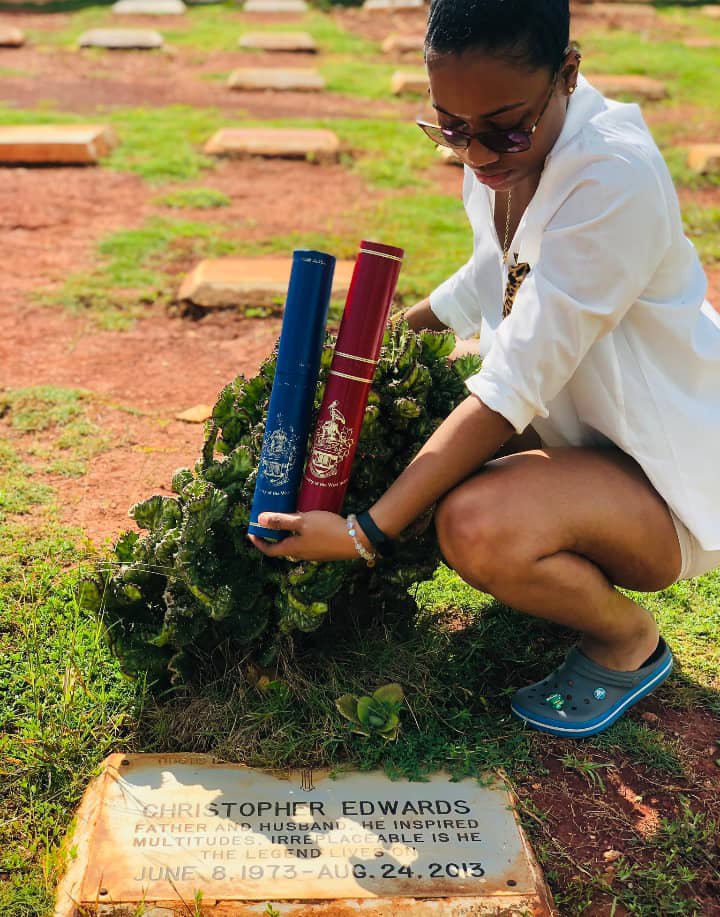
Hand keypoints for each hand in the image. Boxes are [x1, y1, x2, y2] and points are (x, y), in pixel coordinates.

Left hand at [248, 511, 366, 562]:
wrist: (357, 540)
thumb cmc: (327, 530)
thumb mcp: (302, 521)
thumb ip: (281, 520)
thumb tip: (259, 520)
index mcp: (293, 549)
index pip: (270, 550)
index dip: (258, 542)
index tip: (251, 533)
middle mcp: (302, 554)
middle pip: (282, 547)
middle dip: (273, 535)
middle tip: (269, 521)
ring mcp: (314, 554)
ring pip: (296, 544)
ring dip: (288, 534)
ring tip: (288, 518)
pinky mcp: (325, 549)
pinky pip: (307, 542)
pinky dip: (301, 533)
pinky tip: (308, 522)